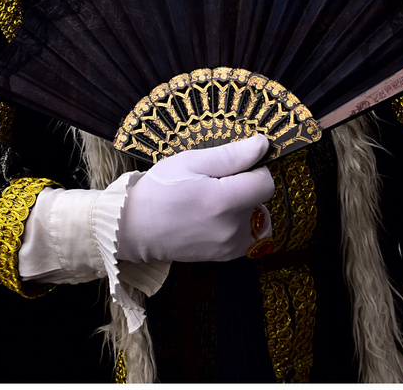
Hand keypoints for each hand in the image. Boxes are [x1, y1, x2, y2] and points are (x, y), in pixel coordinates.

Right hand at [116, 134, 274, 264]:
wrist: (136, 227)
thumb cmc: (161, 188)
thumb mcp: (191, 161)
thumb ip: (231, 155)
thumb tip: (263, 145)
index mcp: (224, 201)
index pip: (266, 183)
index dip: (254, 169)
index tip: (234, 166)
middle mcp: (232, 228)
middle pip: (260, 199)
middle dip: (245, 186)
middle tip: (215, 182)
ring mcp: (229, 246)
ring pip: (256, 217)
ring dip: (245, 207)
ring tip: (215, 200)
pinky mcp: (224, 257)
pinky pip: (248, 236)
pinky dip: (239, 224)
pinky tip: (215, 216)